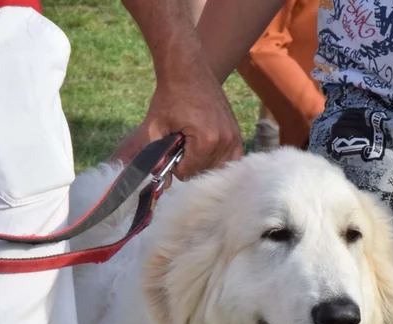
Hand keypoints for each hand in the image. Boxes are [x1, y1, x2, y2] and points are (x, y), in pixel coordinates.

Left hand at [111, 59, 241, 179]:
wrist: (187, 70)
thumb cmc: (170, 96)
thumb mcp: (155, 126)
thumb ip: (155, 156)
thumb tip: (163, 184)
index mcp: (206, 141)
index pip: (187, 173)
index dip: (174, 164)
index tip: (172, 146)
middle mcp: (225, 141)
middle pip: (203, 172)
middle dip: (189, 163)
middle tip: (182, 142)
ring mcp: (234, 138)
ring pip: (216, 169)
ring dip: (202, 161)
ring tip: (193, 142)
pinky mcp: (237, 134)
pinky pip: (230, 160)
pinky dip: (217, 159)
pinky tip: (206, 148)